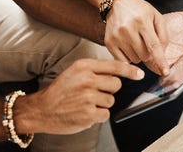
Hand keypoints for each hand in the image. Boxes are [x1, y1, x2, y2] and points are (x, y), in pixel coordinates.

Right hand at [14, 59, 142, 134]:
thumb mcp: (75, 72)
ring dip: (102, 104)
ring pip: (111, 101)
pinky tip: (85, 112)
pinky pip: (105, 114)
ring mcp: (88, 97)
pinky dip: (98, 116)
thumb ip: (95, 70)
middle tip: (95, 93)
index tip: (139, 74)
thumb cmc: (60, 91)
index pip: (114, 66)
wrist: (42, 109)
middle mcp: (87, 79)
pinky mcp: (88, 113)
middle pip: (116, 85)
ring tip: (86, 103)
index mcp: (84, 66)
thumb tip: (119, 74)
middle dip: (109, 91)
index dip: (130, 70)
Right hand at [103, 0, 169, 75]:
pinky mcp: (109, 42)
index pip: (153, 45)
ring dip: (138, 55)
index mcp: (142, 21)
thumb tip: (162, 54)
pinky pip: (122, 61)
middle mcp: (128, 29)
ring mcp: (116, 36)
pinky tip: (127, 46)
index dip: (160, 60)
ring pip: (134, 60)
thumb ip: (163, 34)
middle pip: (144, 55)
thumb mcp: (156, 16)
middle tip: (144, 42)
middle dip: (148, 53)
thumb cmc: (139, 9)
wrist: (117, 2)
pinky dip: (128, 57)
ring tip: (135, 41)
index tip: (165, 72)